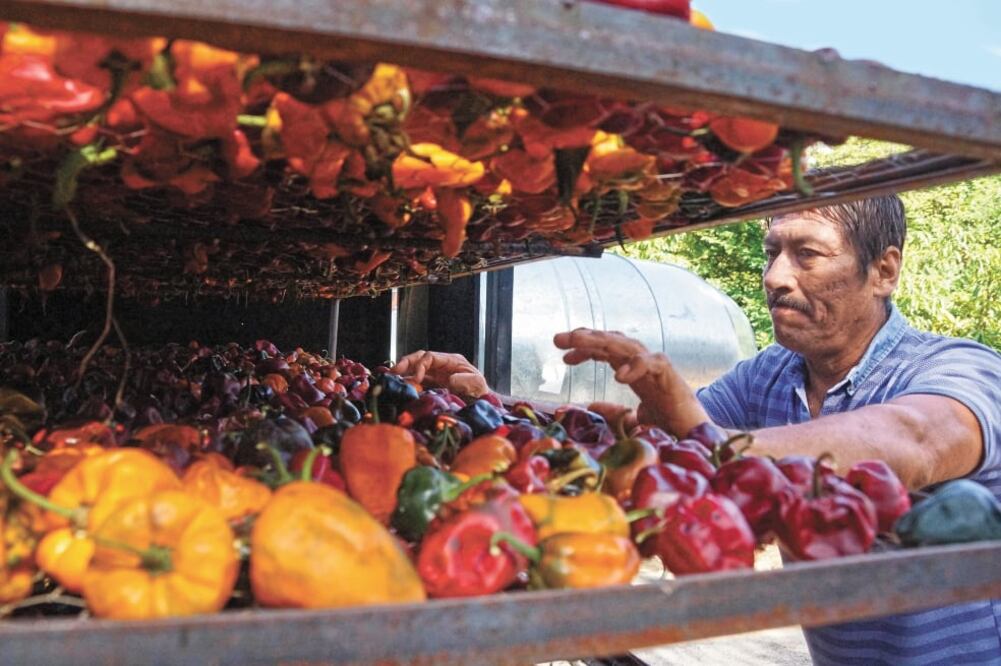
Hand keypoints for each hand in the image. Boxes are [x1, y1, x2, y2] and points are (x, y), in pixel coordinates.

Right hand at [393, 350, 489, 397]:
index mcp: (451, 360)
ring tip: (392, 377)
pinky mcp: (433, 383)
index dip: (420, 365)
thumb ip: (464, 380)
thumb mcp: (476, 383)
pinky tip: (401, 386)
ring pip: (416, 367)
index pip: (430, 357)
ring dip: (404, 371)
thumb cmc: (480, 391)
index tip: (416, 379)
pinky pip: (417, 380)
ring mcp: (436, 373)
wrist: (481, 401)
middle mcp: (441, 364)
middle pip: (419, 358)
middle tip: (394, 371)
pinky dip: (408, 381)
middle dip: (406, 362)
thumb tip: (449, 379)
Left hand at [554, 328, 709, 435]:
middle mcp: (643, 364)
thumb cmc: (668, 424)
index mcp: (633, 370)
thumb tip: (590, 406)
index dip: (584, 349)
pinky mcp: (671, 376)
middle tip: (558, 339)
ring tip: (578, 341)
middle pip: (610, 343)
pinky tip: (618, 375)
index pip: (606, 351)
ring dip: (601, 341)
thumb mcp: (633, 419)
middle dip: (584, 338)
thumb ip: (613, 412)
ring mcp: (656, 367)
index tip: (562, 355)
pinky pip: (652, 363)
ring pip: (626, 346)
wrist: (696, 435)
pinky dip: (635, 366)